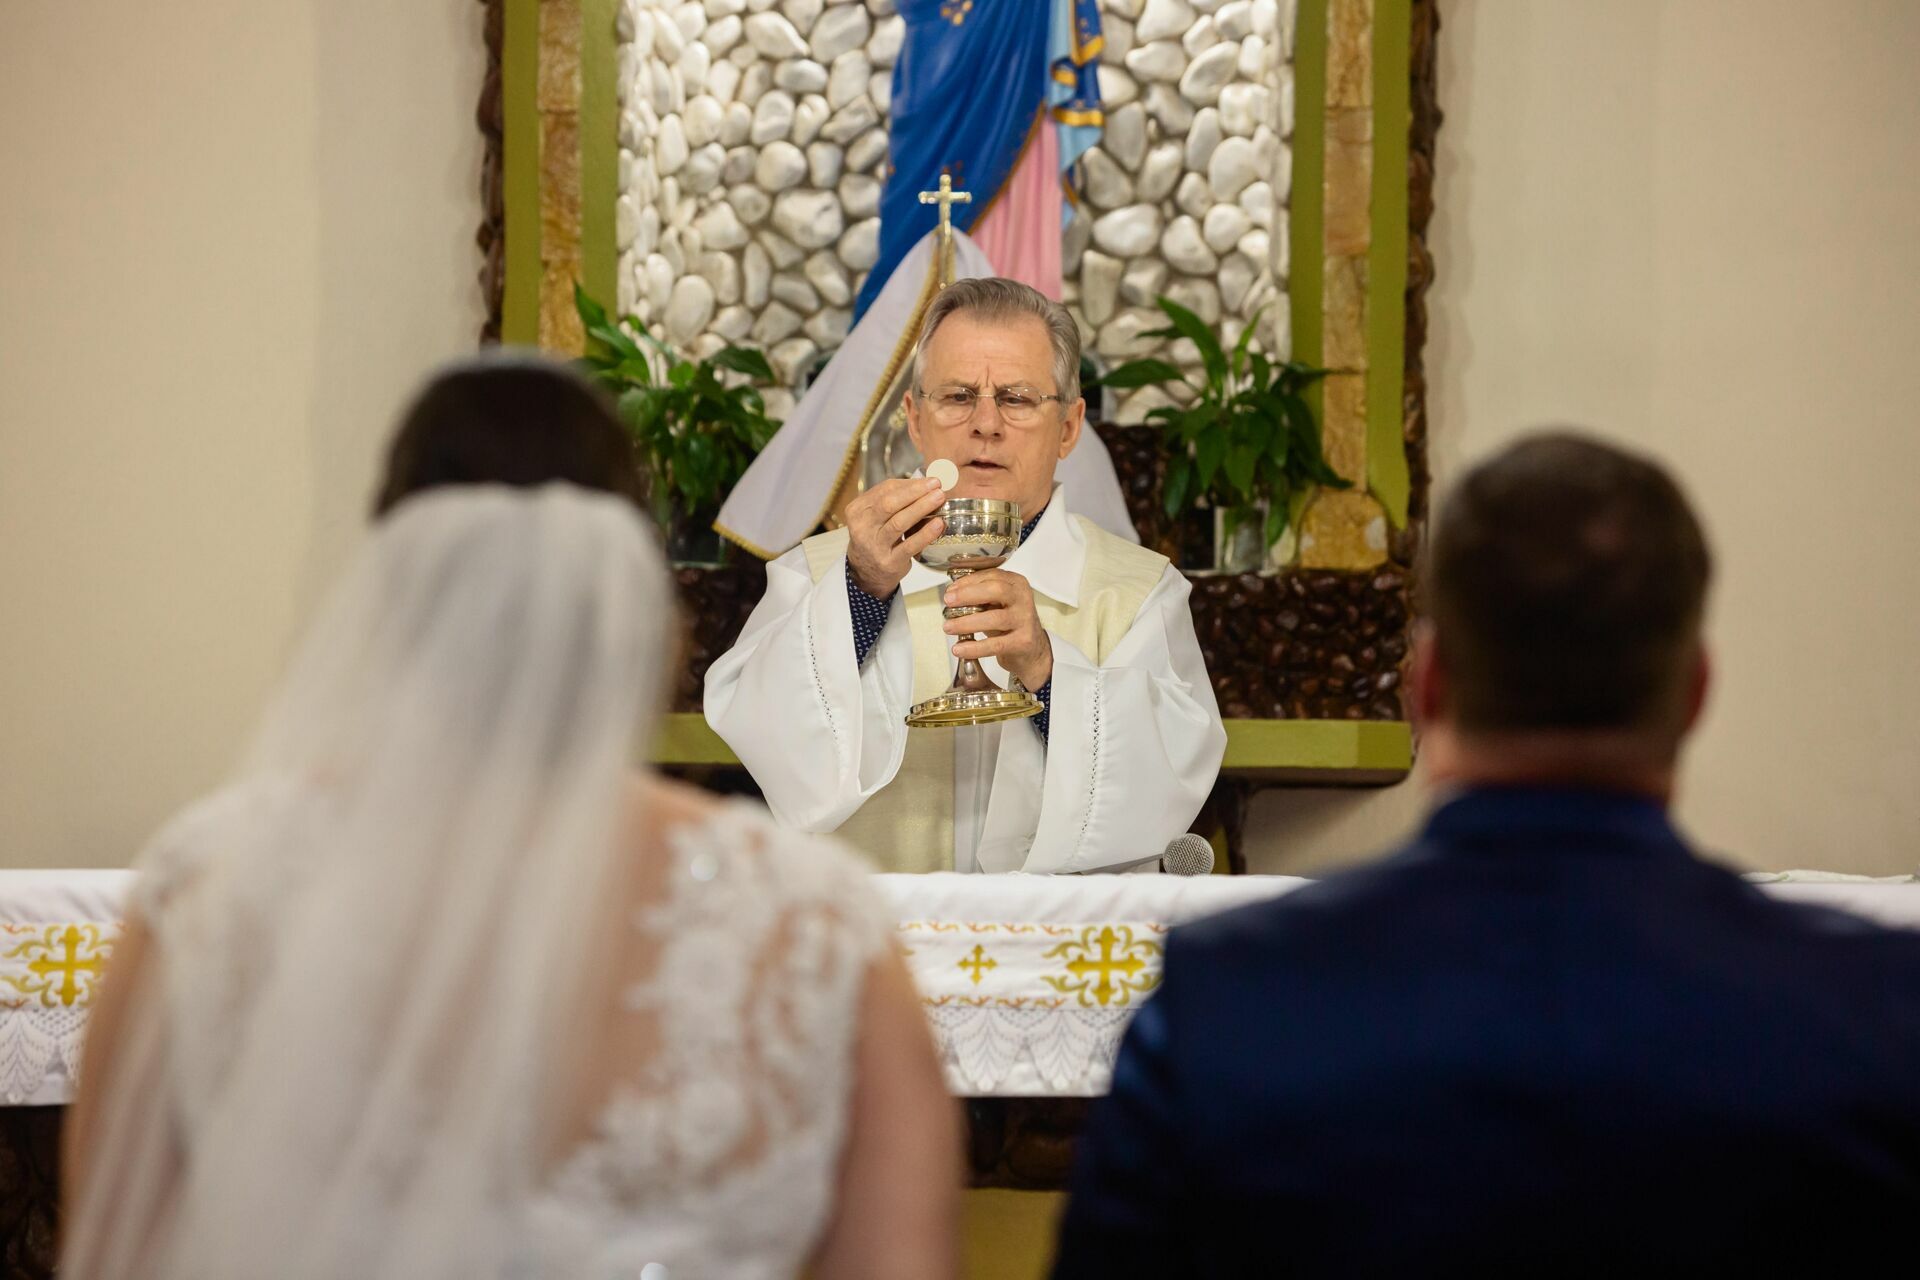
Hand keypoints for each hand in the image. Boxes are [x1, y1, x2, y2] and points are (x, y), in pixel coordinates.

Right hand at [844, 476, 947, 598]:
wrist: (865, 572)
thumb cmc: (876, 538)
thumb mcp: (875, 517)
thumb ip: (893, 500)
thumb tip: (925, 484)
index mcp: (857, 510)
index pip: (884, 490)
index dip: (909, 483)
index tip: (930, 480)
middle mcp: (862, 527)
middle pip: (889, 504)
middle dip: (915, 492)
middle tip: (936, 485)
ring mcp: (875, 546)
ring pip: (899, 523)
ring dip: (922, 507)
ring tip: (939, 498)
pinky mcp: (889, 562)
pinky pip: (909, 545)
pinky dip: (926, 533)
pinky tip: (939, 524)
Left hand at [943, 568, 1053, 690]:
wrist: (1031, 649)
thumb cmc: (1010, 622)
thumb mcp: (998, 603)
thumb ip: (979, 595)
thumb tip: (952, 593)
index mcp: (1016, 584)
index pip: (992, 575)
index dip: (968, 582)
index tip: (950, 590)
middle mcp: (1023, 598)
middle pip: (996, 590)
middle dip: (968, 595)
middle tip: (948, 603)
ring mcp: (1025, 620)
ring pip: (994, 618)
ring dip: (967, 623)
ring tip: (948, 627)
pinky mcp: (1023, 642)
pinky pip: (995, 644)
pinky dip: (974, 647)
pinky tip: (960, 648)